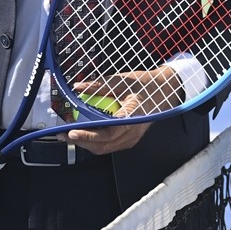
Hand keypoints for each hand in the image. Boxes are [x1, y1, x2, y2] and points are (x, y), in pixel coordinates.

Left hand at [65, 66, 183, 154]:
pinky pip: (111, 146)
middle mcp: (133, 132)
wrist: (167, 90)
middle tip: (63, 134)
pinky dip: (96, 142)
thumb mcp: (122, 81)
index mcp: (133, 118)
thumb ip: (99, 86)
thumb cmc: (147, 84)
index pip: (107, 133)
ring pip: (105, 148)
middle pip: (103, 146)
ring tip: (71, 135)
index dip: (88, 135)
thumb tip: (79, 87)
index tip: (71, 131)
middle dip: (81, 141)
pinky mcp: (131, 139)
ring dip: (87, 143)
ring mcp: (133, 138)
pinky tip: (86, 134)